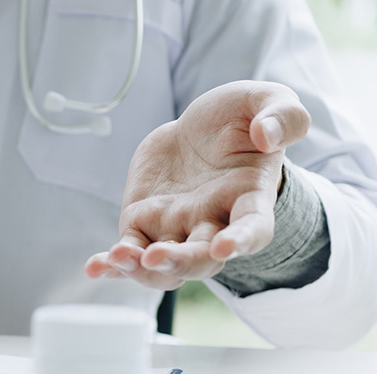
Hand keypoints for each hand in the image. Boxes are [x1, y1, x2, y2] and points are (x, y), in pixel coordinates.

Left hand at [84, 81, 310, 289]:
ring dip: (141, 269)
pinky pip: (128, 250)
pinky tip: (94, 268)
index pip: (253, 230)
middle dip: (180, 262)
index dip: (242, 242)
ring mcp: (175, 227)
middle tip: (156, 256)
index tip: (225, 247)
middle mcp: (212, 223)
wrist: (198, 128)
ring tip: (119, 257)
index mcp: (249, 199)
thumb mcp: (268, 101)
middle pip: (200, 260)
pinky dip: (112, 264)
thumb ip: (282, 116)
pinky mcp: (142, 222)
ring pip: (162, 265)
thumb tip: (266, 136)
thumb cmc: (241, 119)